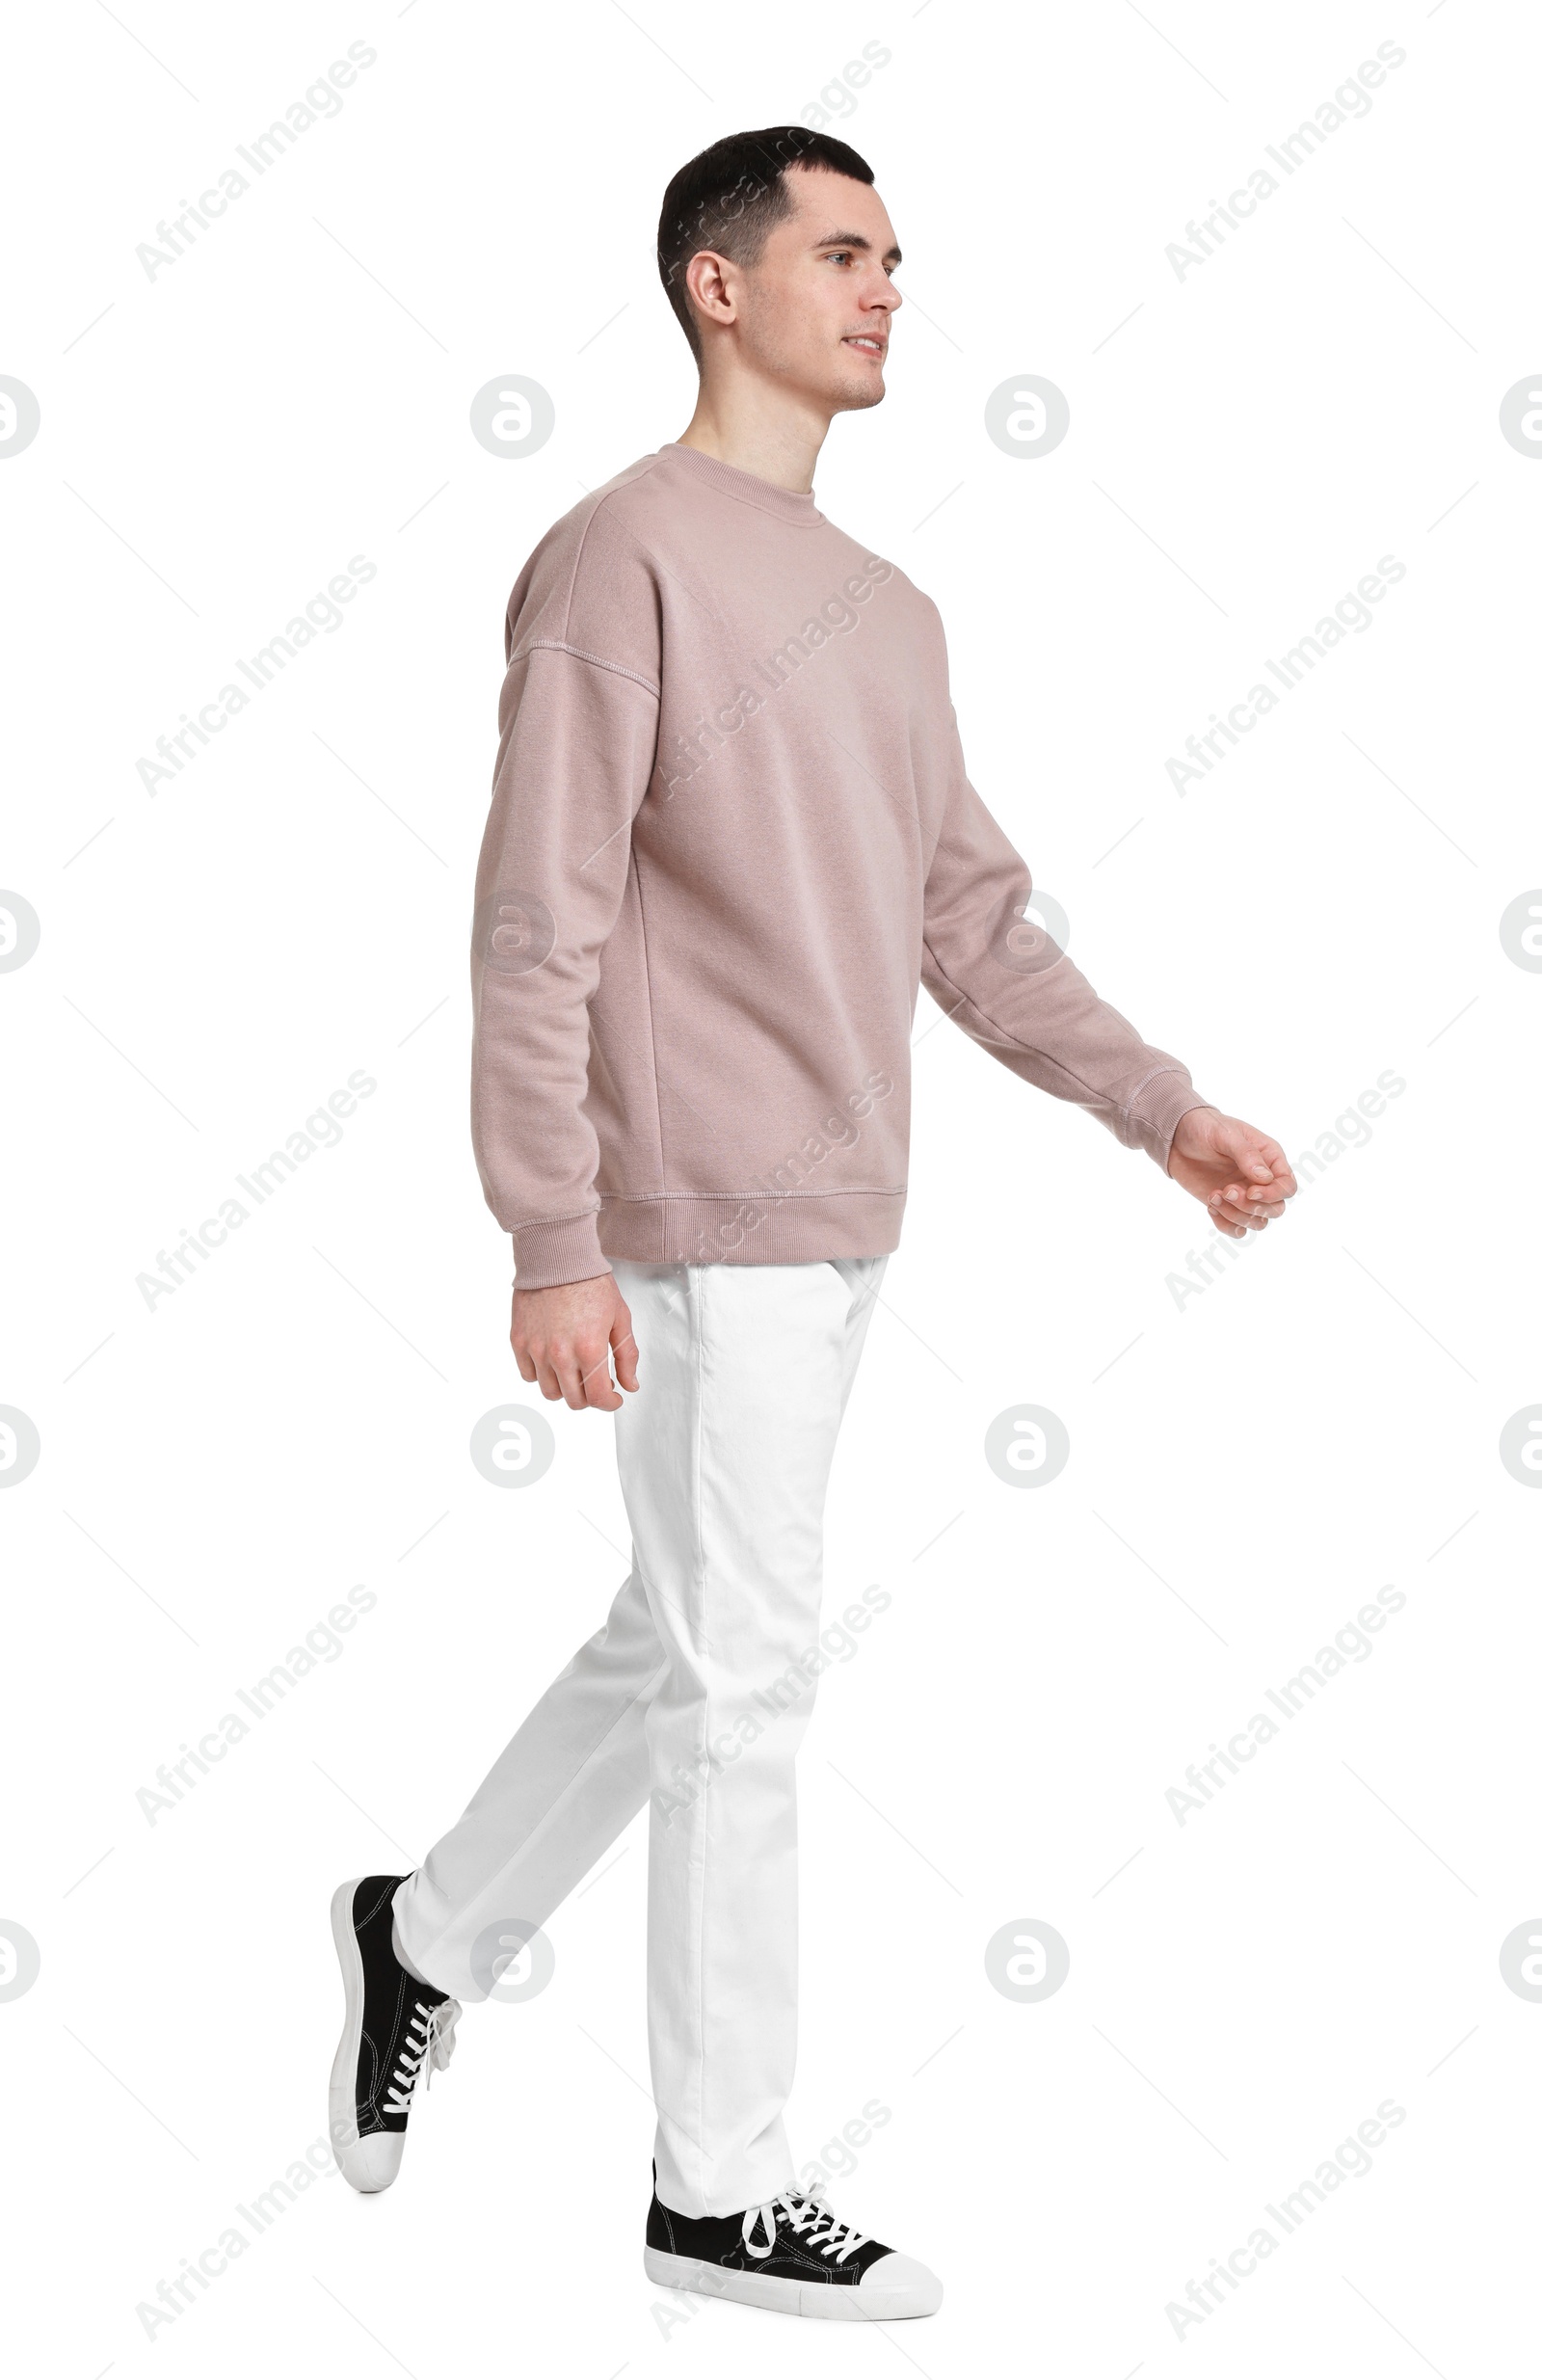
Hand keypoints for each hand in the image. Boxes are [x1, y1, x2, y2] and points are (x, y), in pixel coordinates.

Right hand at [511, 1274, 638, 1411]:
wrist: (558, 1258)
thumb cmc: (590, 1283)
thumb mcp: (620, 1318)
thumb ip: (627, 1356)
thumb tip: (630, 1385)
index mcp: (589, 1349)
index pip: (597, 1398)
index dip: (609, 1403)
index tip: (613, 1398)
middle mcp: (560, 1354)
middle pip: (573, 1400)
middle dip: (589, 1397)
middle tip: (596, 1383)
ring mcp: (536, 1349)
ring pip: (549, 1392)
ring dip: (564, 1388)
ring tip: (574, 1371)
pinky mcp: (518, 1340)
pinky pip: (527, 1374)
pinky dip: (540, 1374)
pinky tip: (553, 1360)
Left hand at [1167, 1105, 1296, 1239]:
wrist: (1177, 1137)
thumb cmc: (1205, 1127)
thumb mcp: (1225, 1134)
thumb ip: (1246, 1154)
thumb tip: (1266, 1178)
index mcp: (1270, 1158)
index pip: (1287, 1187)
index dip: (1273, 1195)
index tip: (1250, 1191)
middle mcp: (1261, 1179)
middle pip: (1275, 1209)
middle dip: (1251, 1207)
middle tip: (1226, 1191)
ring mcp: (1245, 1194)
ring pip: (1257, 1222)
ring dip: (1236, 1216)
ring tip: (1214, 1196)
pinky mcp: (1227, 1205)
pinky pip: (1237, 1229)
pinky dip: (1226, 1225)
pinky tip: (1211, 1206)